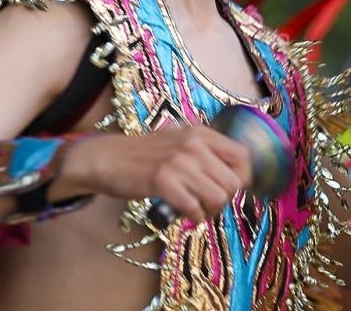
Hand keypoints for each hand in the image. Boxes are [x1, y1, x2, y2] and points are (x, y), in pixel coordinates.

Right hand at [61, 128, 253, 222]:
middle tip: (207, 204)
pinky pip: (195, 208)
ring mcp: (179, 161)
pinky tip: (184, 214)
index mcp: (202, 133)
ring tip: (196, 210)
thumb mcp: (180, 142)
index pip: (243, 157)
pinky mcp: (163, 180)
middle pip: (234, 183)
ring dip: (210, 211)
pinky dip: (193, 217)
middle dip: (224, 201)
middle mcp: (195, 144)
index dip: (243, 179)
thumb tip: (235, 178)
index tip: (229, 190)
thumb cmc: (145, 154)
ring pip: (218, 198)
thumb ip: (206, 153)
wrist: (108, 158)